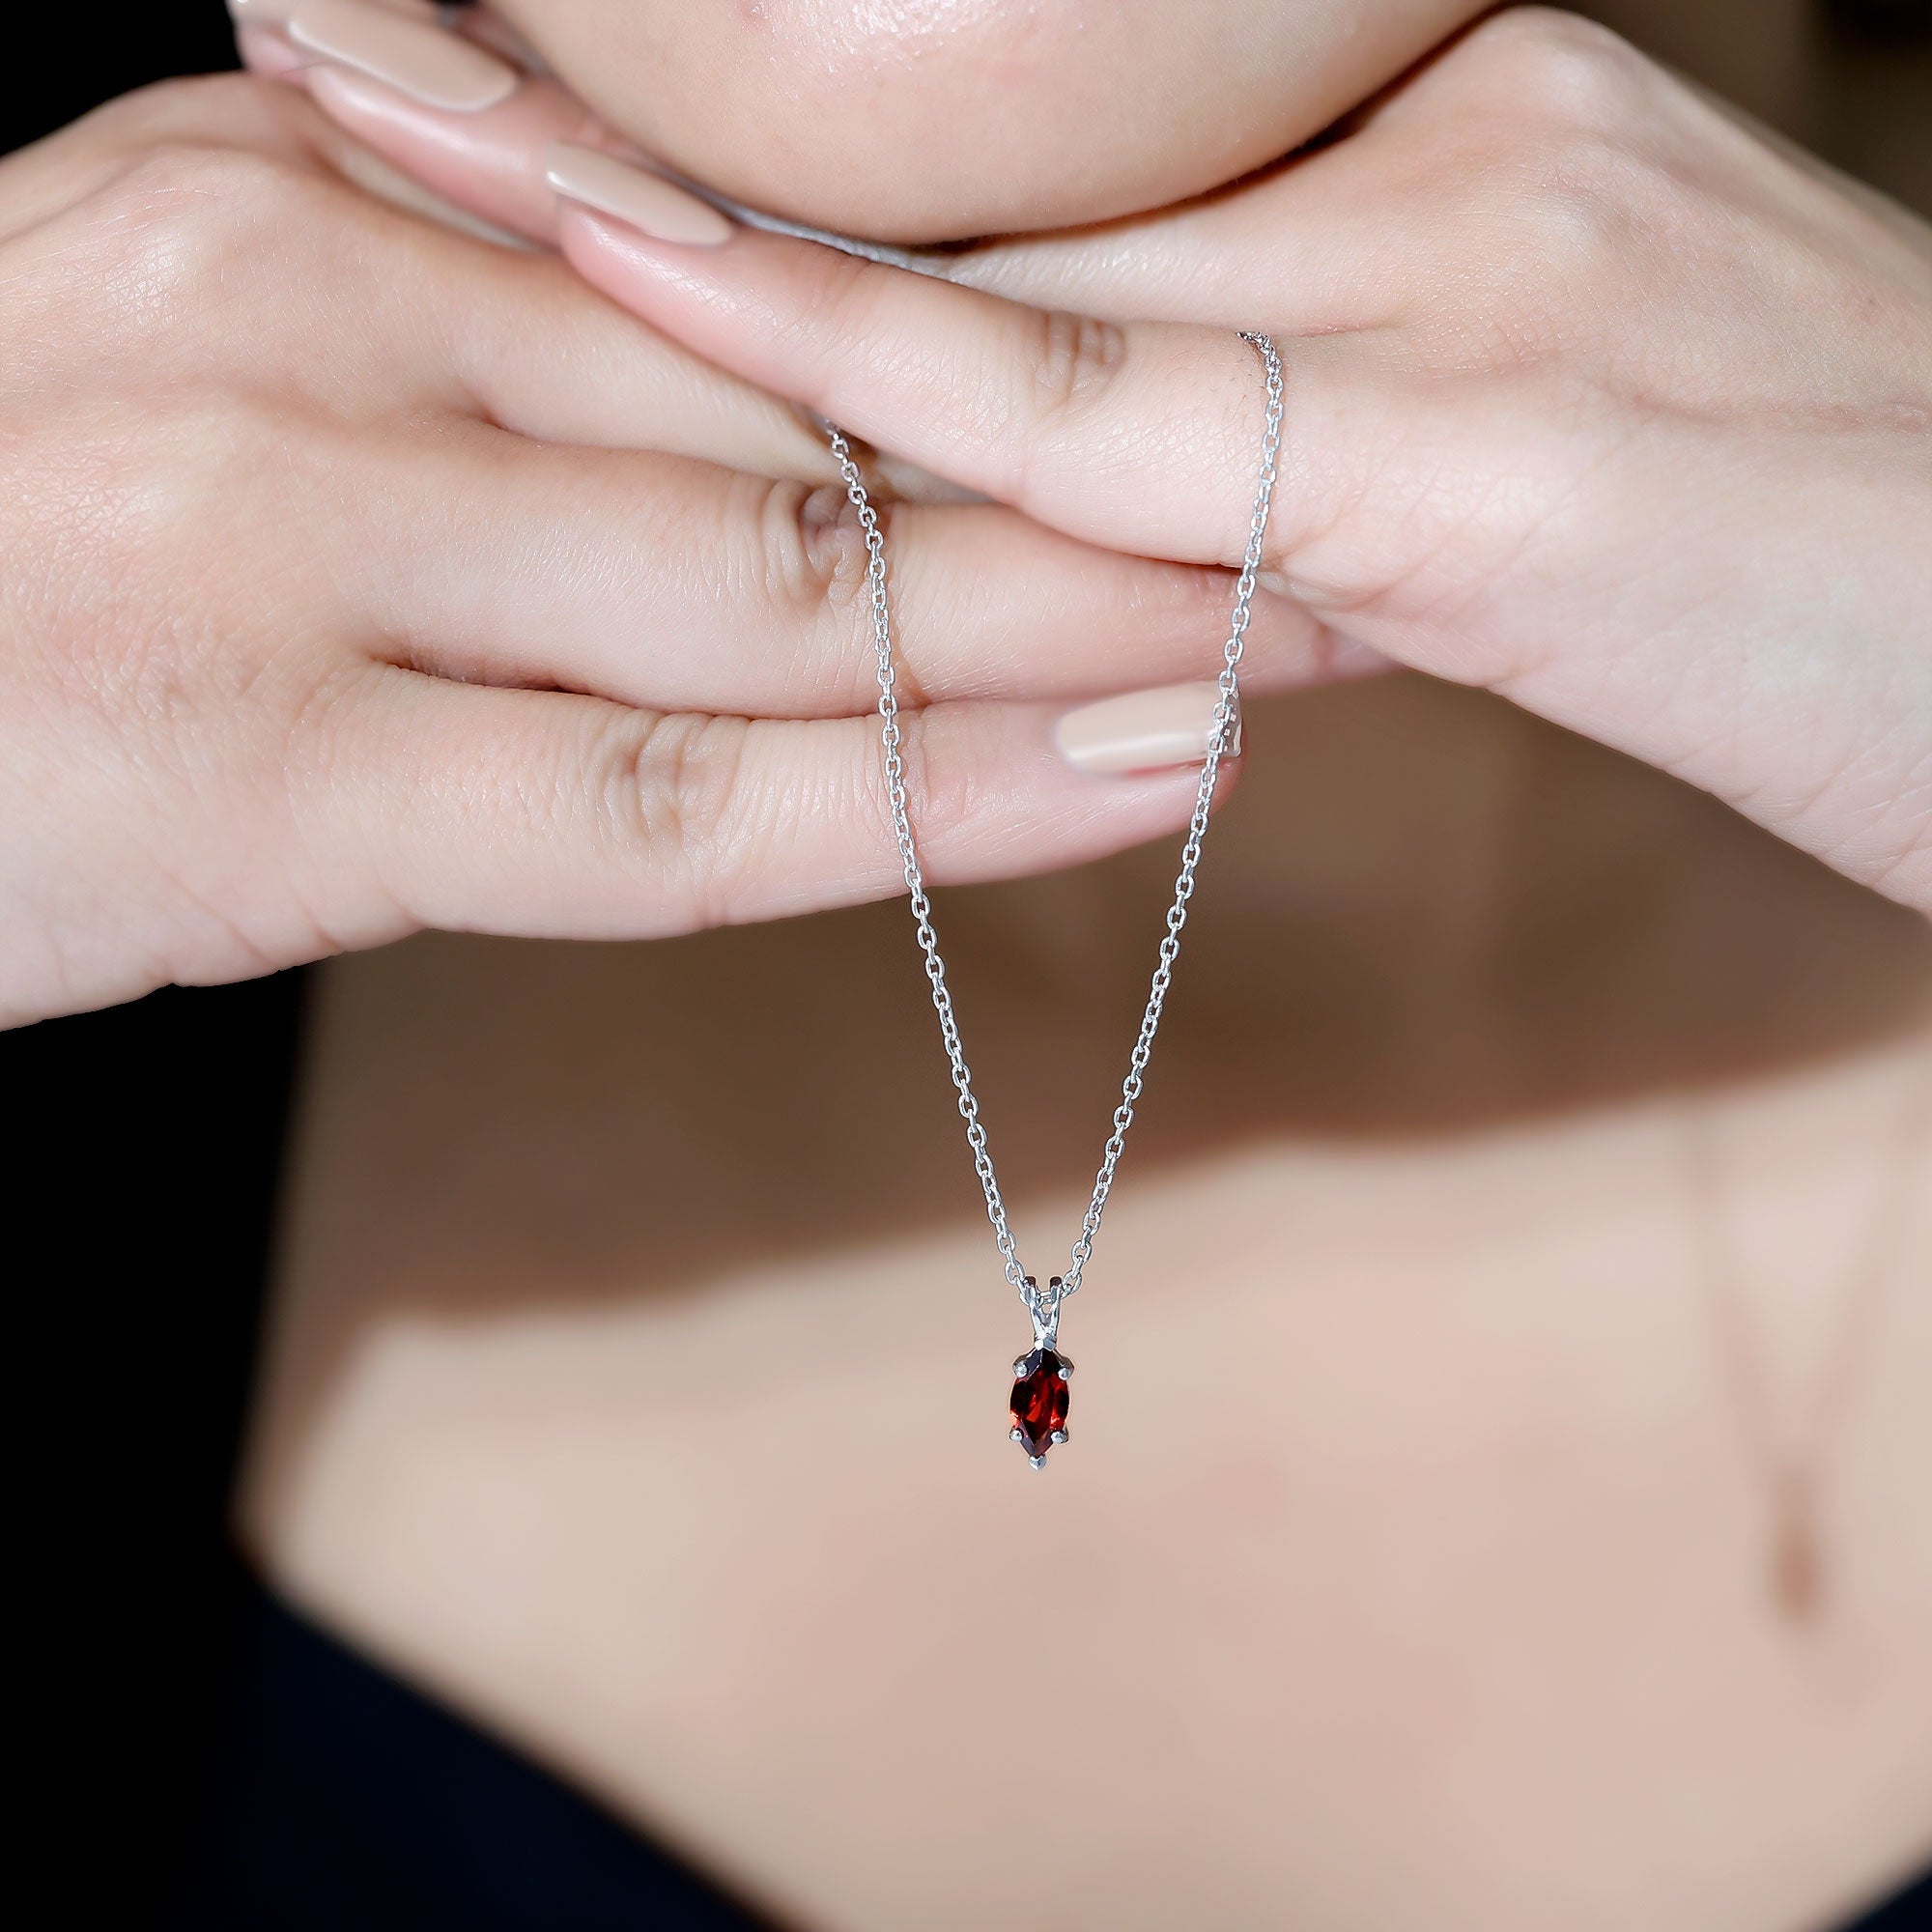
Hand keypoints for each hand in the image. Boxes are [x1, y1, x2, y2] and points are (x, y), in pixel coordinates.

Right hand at [0, 46, 1346, 1027]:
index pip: (764, 262)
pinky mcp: (287, 781)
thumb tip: (675, 307)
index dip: (1023, 324)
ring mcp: (315, 546)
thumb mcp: (186, 319)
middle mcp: (337, 319)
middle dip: (1110, 468)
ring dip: (1080, 624)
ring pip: (797, 591)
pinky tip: (1132, 784)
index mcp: (326, 188)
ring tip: (1312, 638)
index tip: (1229, 360)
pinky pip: (680, 802)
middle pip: (827, 410)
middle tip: (1348, 492)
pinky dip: (926, 801)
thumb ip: (433, 308)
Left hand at [323, 6, 1931, 909]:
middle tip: (336, 22)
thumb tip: (1113, 548)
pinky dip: (854, 360)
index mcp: (1406, 158)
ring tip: (378, 109)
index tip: (484, 67)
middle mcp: (1408, 159)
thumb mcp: (1512, 495)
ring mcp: (1441, 280)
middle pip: (929, 152)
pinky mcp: (1478, 452)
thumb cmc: (1811, 591)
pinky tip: (623, 262)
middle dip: (610, 106)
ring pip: (965, 251)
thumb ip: (1297, 479)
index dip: (722, 115)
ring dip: (647, 196)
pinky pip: (1098, 419)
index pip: (996, 156)